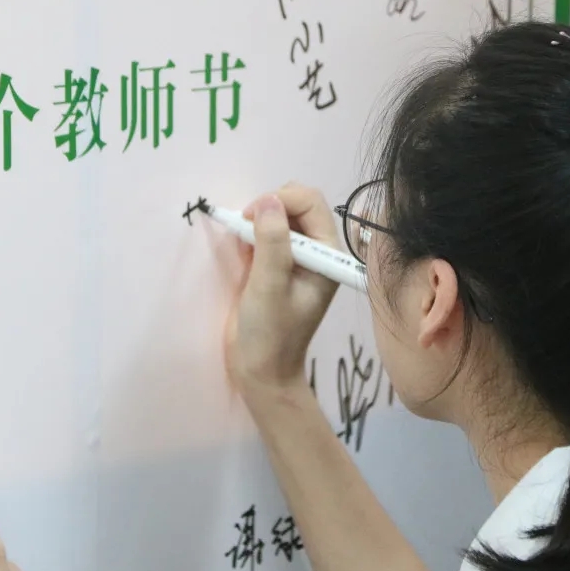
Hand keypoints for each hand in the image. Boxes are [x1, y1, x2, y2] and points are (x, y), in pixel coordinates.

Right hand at [224, 183, 341, 395]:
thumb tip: (268, 200)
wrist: (261, 370)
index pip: (311, 204)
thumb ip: (272, 243)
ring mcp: (297, 257)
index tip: (250, 217)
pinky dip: (251, 233)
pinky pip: (266, 233)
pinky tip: (242, 252)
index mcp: (327, 255)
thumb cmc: (270, 333)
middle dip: (269, 206)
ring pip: (280, 215)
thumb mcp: (270, 286)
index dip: (280, 200)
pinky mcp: (277, 264)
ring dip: (258, 219)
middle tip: (245, 227)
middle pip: (297, 204)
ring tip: (243, 243)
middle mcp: (316, 252)